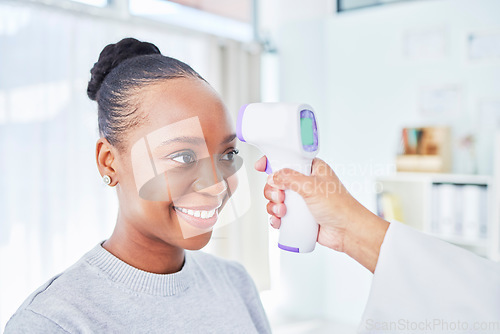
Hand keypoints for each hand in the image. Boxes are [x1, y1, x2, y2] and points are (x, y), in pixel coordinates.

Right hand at [255, 156, 388, 272]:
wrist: (347, 232)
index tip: (261, 166)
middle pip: (277, 181)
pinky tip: (278, 221)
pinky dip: (275, 217)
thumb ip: (290, 178)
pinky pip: (280, 214)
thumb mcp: (313, 186)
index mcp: (311, 169)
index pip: (288, 159)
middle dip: (273, 190)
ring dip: (273, 205)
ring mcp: (301, 200)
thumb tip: (273, 176)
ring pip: (276, 198)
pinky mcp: (298, 216)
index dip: (272, 161)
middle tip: (280, 197)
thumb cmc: (340, 207)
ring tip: (282, 211)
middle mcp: (305, 183)